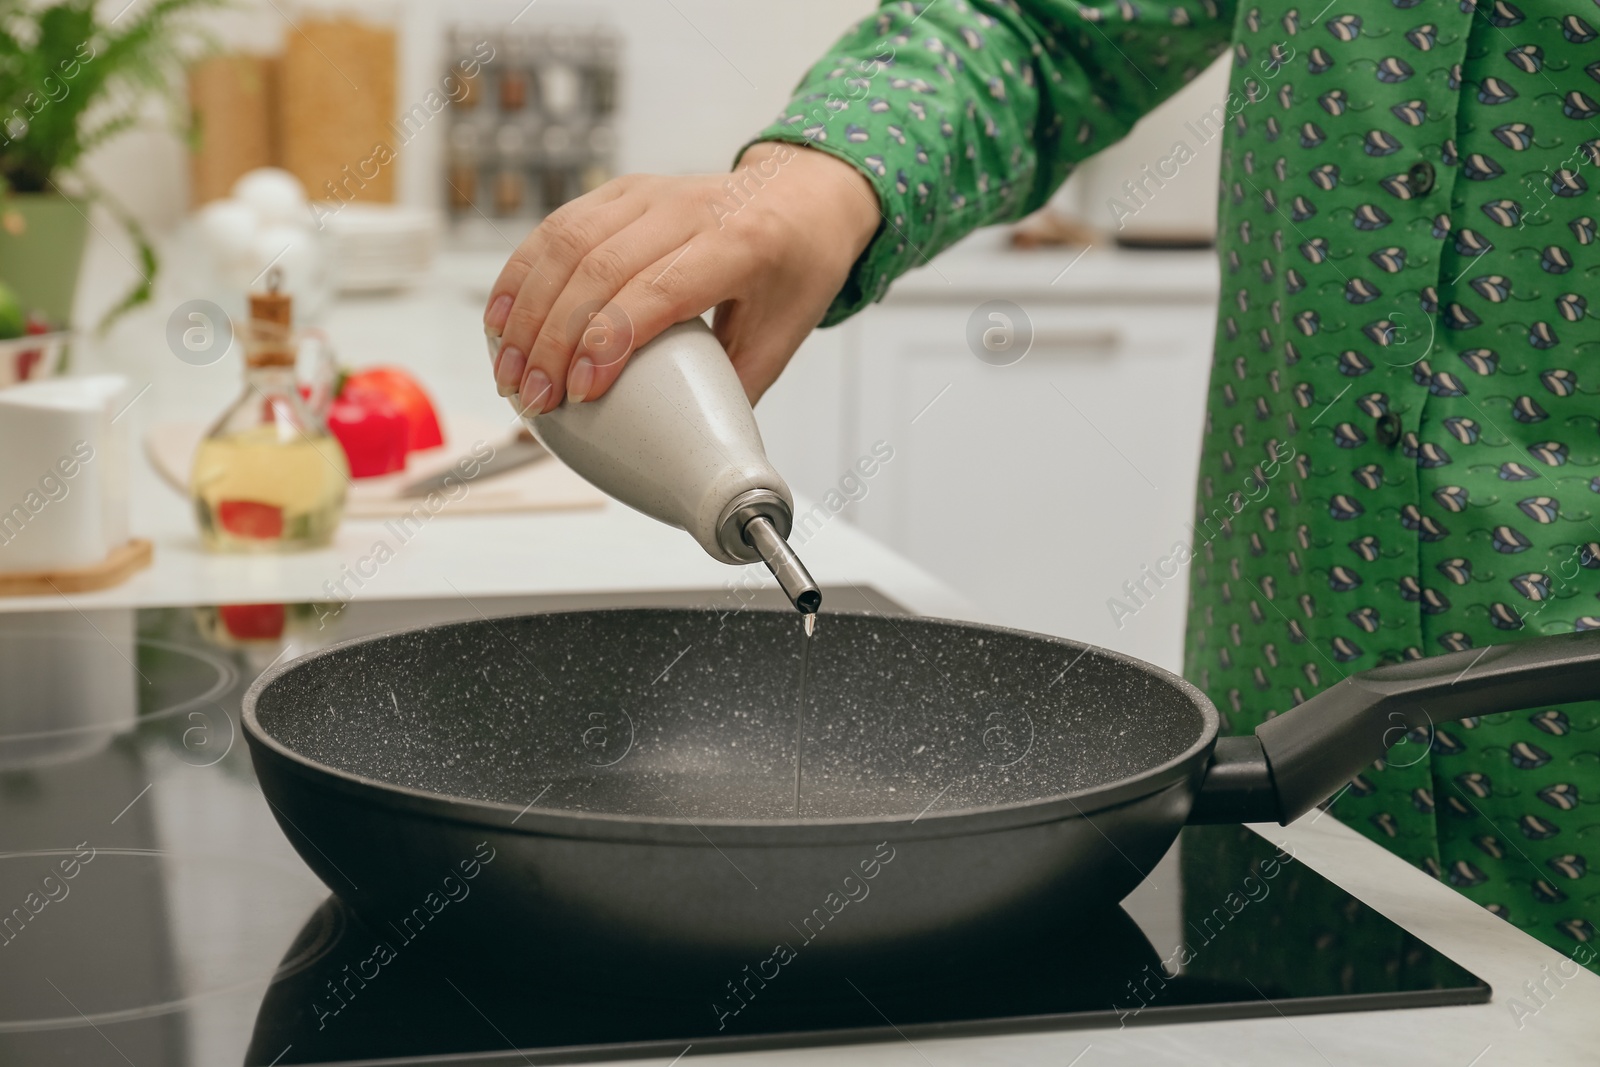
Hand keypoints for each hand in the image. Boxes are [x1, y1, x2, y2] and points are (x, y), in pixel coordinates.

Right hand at [483, 142, 880, 412]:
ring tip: (509, 372)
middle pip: (598, 268)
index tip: (581, 395)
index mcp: (739, 244)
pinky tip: (501, 321)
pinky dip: (520, 276)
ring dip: (525, 313)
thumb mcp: (783, 336)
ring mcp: (649, 192)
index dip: (608, 343)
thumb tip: (687, 454)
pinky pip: (555, 228)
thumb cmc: (797, 268)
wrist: (803, 194)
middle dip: (552, 341)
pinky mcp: (620, 191)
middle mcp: (689, 207)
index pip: (658, 290)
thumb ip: (733, 392)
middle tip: (534, 399)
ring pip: (565, 244)